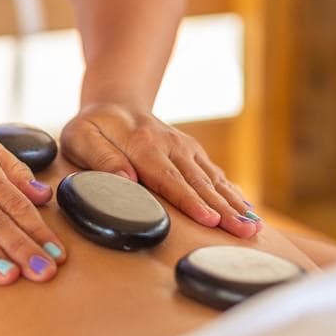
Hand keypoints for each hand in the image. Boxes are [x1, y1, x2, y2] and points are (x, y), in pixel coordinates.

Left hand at [61, 104, 260, 238]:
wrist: (115, 103)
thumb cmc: (92, 127)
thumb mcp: (81, 138)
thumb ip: (100, 158)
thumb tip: (126, 181)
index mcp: (143, 145)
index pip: (169, 178)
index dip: (190, 201)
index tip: (209, 220)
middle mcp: (171, 145)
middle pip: (199, 183)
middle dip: (223, 209)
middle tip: (243, 232)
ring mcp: (185, 148)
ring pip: (213, 180)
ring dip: (235, 204)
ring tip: (253, 226)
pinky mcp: (193, 152)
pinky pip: (216, 174)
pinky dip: (233, 193)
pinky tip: (248, 211)